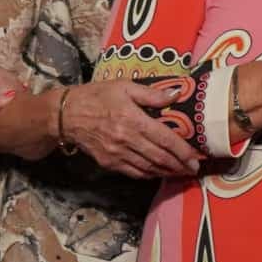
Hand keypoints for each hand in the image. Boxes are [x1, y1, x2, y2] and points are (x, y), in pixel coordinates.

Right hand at [59, 81, 196, 177]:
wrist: (66, 115)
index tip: (195, 157)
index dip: (182, 151)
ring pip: (149, 168)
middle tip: (193, 169)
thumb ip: (151, 93)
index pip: (165, 139)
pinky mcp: (109, 162)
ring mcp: (117, 154)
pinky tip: (159, 173)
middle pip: (160, 157)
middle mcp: (127, 140)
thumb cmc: (96, 96)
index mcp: (133, 120)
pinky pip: (134, 172)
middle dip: (179, 165)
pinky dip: (150, 175)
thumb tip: (176, 94)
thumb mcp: (123, 86)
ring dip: (167, 172)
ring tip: (181, 173)